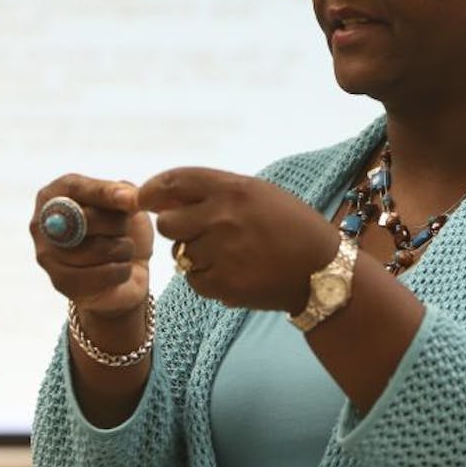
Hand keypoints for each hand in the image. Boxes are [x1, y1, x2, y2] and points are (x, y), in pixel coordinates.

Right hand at [30, 175, 152, 317]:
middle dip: (117, 224)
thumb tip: (127, 196)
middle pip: (85, 218)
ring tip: (122, 249)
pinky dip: (120, 271)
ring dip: (122, 249)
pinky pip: (100, 274)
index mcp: (56, 193)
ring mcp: (47, 254)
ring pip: (96, 248)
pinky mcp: (60, 282)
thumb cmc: (123, 230)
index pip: (75, 188)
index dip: (103, 193)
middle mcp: (42, 222)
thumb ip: (124, 193)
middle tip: (124, 230)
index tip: (129, 199)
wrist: (128, 272)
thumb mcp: (126, 204)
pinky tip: (120, 268)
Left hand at [137, 168, 337, 312]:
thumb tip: (163, 196)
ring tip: (228, 254)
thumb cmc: (290, 226)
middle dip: (176, 228)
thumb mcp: (258, 193)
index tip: (144, 198)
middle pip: (167, 223)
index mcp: (231, 188)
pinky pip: (194, 280)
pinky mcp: (222, 284)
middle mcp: (221, 218)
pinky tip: (233, 272)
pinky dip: (207, 278)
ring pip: (180, 254)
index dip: (152, 190)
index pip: (172, 182)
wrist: (321, 269)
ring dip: (195, 254)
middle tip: (199, 232)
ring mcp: (221, 253)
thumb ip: (214, 191)